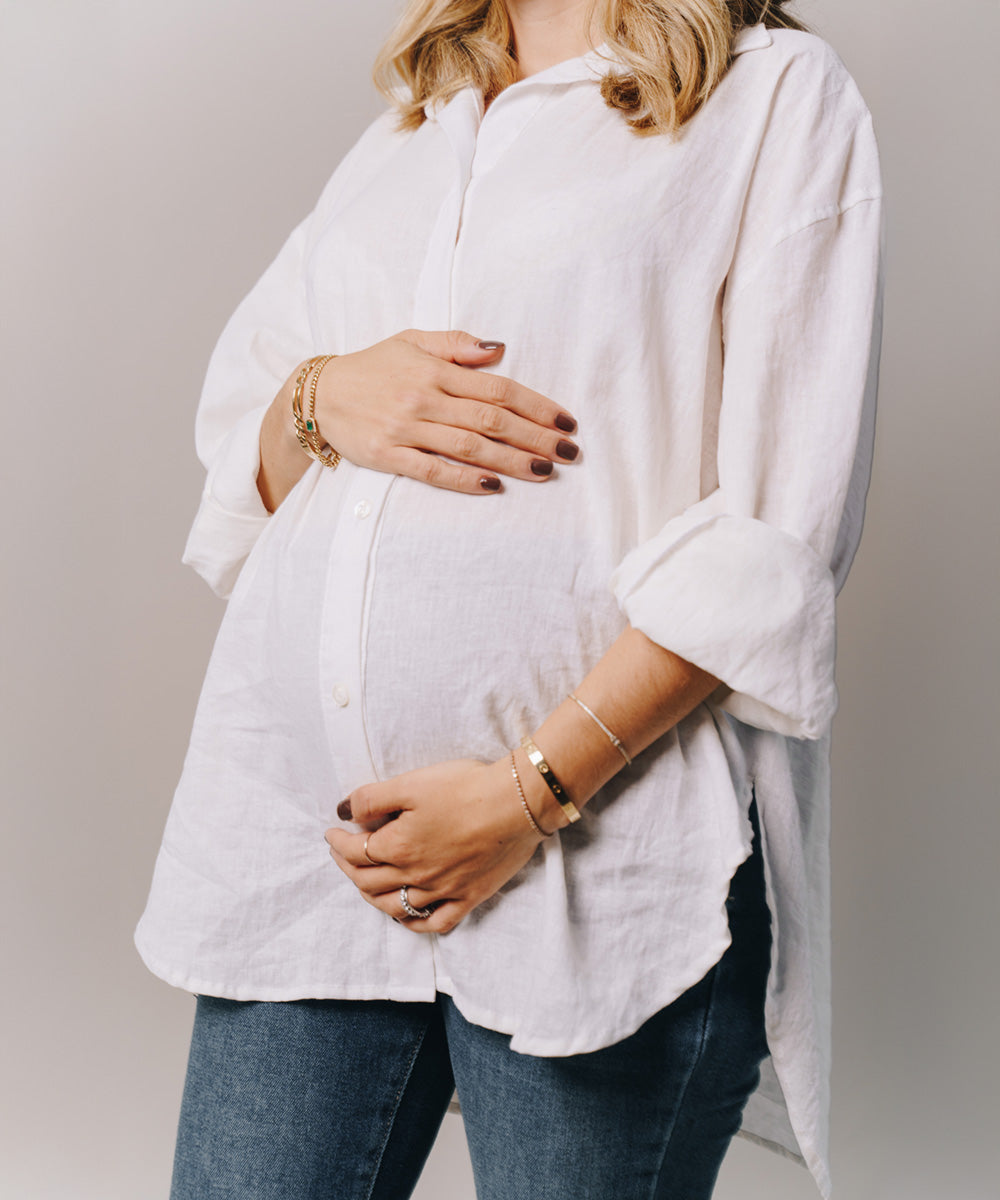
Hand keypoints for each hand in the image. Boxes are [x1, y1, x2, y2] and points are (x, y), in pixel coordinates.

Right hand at [311, 329, 579, 492]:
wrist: (318, 394)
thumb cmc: (373, 367)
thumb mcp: (412, 341)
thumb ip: (457, 344)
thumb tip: (500, 348)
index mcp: (435, 370)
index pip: (497, 388)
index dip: (536, 405)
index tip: (566, 421)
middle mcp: (424, 399)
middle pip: (491, 420)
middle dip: (536, 437)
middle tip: (570, 453)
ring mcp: (406, 429)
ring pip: (469, 447)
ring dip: (511, 461)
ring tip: (546, 472)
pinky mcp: (388, 456)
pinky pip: (433, 471)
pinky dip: (465, 480)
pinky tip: (494, 487)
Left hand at [323, 758, 544, 933]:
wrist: (519, 803)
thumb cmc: (466, 788)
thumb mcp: (411, 783)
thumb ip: (372, 798)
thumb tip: (342, 812)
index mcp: (398, 846)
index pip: (355, 852)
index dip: (337, 842)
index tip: (332, 831)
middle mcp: (416, 876)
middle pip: (369, 882)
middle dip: (348, 868)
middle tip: (341, 854)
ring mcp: (443, 891)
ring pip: (396, 907)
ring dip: (372, 896)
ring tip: (365, 883)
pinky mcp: (469, 897)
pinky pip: (435, 923)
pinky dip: (415, 924)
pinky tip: (407, 917)